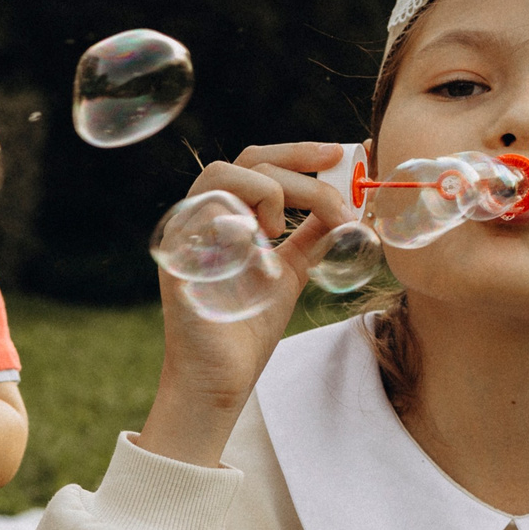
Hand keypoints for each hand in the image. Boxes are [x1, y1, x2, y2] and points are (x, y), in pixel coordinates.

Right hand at [136, 141, 359, 467]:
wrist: (221, 376)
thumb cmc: (247, 328)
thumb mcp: (291, 271)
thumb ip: (313, 237)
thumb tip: (349, 207)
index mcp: (229, 217)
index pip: (260, 164)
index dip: (300, 153)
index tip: (341, 155)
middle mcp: (203, 218)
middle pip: (247, 161)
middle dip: (297, 162)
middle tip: (336, 175)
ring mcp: (187, 234)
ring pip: (224, 174)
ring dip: (270, 190)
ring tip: (284, 230)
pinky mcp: (179, 255)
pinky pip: (205, 211)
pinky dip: (244, 217)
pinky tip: (265, 246)